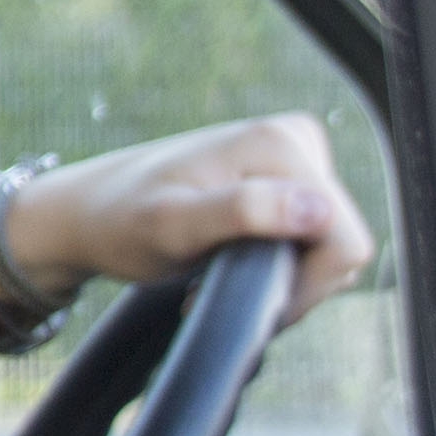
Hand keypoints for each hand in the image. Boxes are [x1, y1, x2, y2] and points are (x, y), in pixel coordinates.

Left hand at [8, 113, 374, 328]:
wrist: (90, 212)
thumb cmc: (121, 221)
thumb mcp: (172, 224)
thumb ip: (242, 213)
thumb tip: (318, 209)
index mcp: (283, 144)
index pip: (345, 242)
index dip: (305, 288)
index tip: (242, 295)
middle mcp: (297, 140)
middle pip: (343, 246)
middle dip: (293, 284)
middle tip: (221, 287)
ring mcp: (295, 158)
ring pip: (331, 248)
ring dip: (283, 277)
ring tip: (220, 274)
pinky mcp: (288, 179)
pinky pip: (314, 240)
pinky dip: (278, 264)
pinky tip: (231, 264)